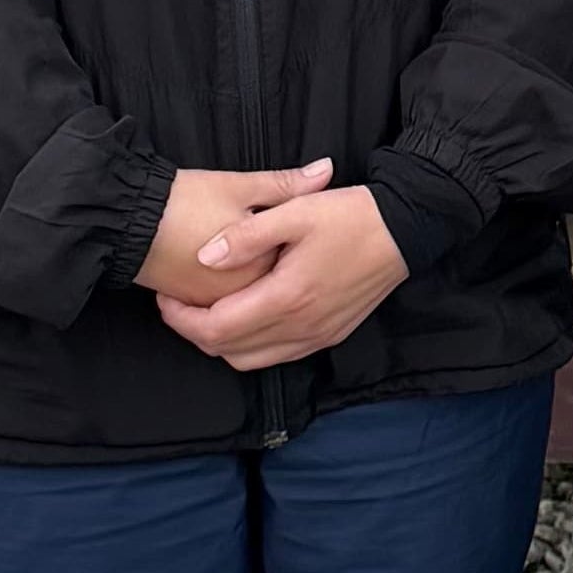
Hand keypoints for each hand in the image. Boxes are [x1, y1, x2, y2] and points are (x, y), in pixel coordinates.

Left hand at [151, 178, 411, 370]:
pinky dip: (251, 346)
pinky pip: (277, 356)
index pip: (217, 329)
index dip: (181, 319)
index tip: (165, 297)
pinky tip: (246, 317)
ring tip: (206, 311)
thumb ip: (247, 236)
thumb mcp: (296, 212)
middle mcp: (302, 327)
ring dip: (222, 343)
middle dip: (194, 332)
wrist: (407, 228)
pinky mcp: (330, 335)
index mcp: (288, 297)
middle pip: (229, 351)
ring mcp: (318, 336)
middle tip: (177, 304)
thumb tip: (205, 257)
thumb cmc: (351, 215)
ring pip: (251, 360)